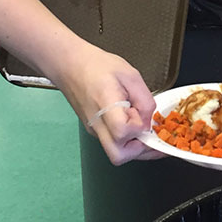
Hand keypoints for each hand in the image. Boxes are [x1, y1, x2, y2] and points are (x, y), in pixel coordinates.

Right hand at [54, 42, 158, 165]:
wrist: (70, 65)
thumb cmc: (97, 66)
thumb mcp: (130, 75)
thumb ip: (144, 99)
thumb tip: (151, 119)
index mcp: (105, 106)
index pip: (123, 132)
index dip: (139, 126)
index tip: (143, 113)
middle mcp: (98, 124)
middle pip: (118, 155)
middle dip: (140, 150)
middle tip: (151, 136)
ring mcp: (95, 130)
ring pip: (116, 154)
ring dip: (136, 147)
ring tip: (145, 129)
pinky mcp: (96, 130)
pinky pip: (114, 144)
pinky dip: (128, 141)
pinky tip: (135, 124)